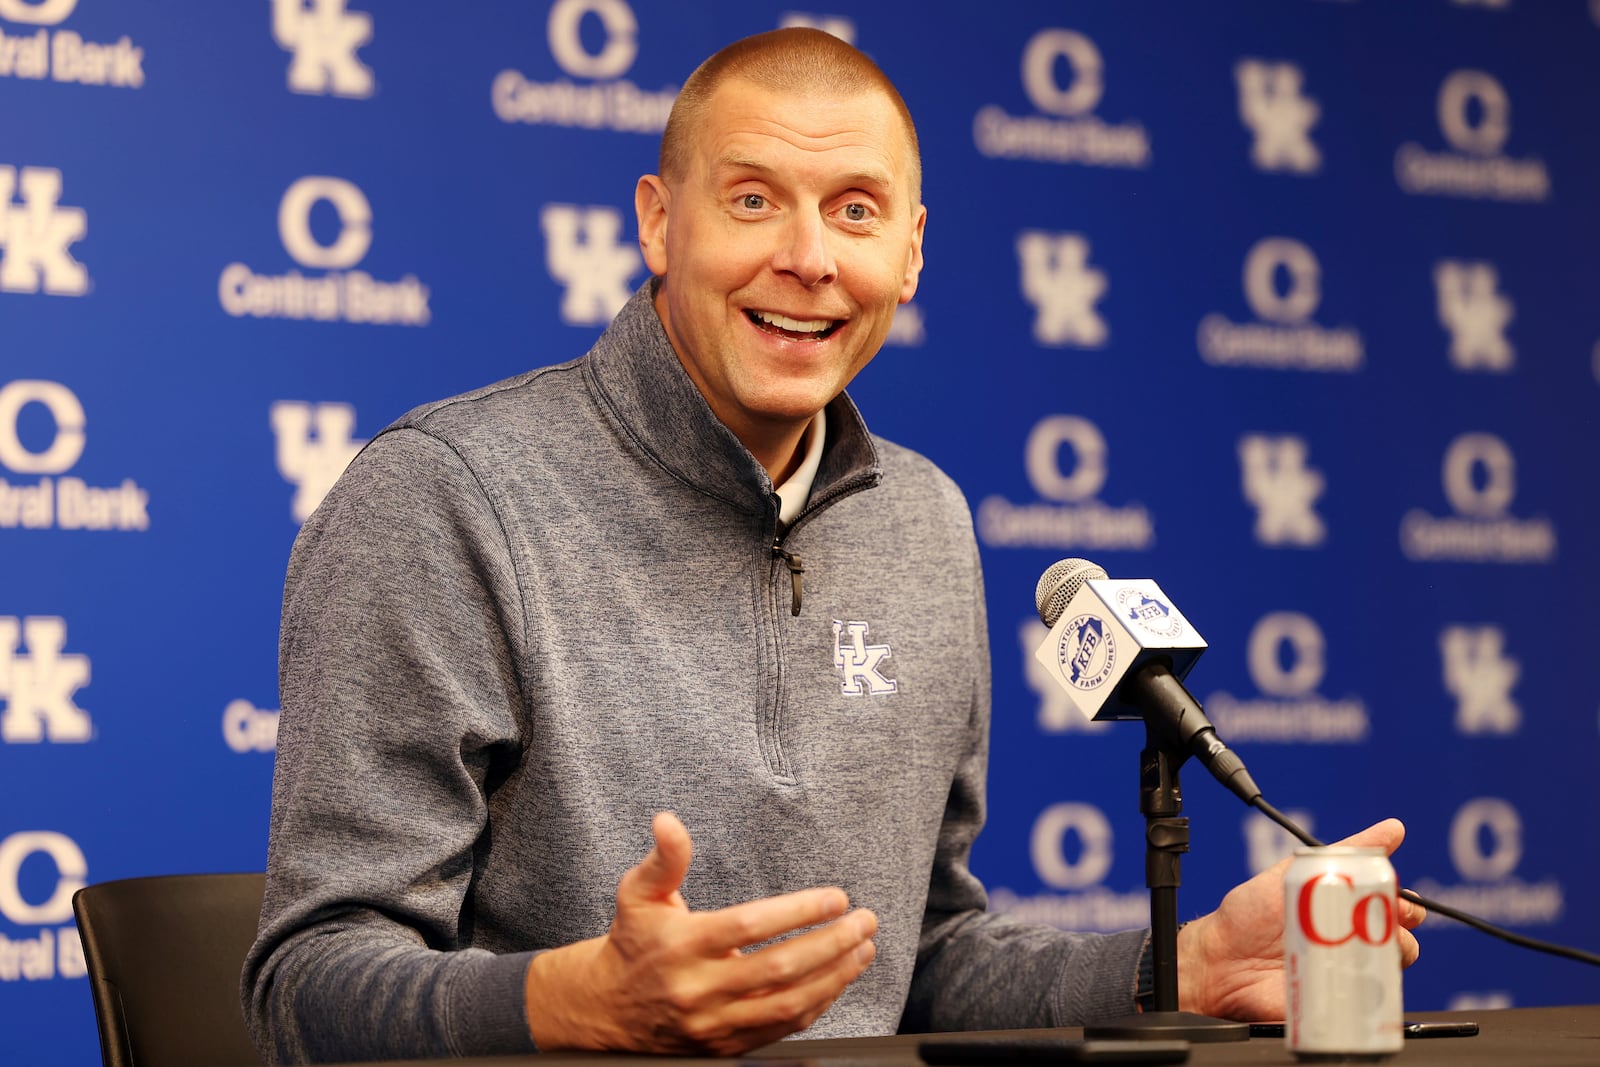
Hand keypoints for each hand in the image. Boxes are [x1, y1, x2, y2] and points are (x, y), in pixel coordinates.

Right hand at [523, 811, 877, 1052]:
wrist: (608, 1011)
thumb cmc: (634, 943)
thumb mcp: (639, 894)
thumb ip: (664, 859)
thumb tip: (668, 820)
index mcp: (683, 945)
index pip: (750, 927)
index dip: (798, 912)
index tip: (836, 897)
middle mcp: (699, 988)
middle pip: (779, 968)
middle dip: (832, 943)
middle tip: (865, 921)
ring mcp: (715, 1022)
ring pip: (788, 1004)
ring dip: (835, 976)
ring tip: (863, 949)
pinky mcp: (726, 1046)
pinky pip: (782, 1028)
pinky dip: (817, 1004)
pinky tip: (838, 978)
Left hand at [1176, 818, 1424, 1020]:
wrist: (1220, 961)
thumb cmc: (1251, 915)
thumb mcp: (1298, 872)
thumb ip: (1345, 850)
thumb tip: (1392, 828)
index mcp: (1344, 911)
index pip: (1394, 910)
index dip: (1407, 908)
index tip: (1405, 906)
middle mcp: (1349, 943)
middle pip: (1401, 943)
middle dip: (1403, 935)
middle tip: (1389, 928)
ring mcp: (1344, 974)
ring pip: (1388, 972)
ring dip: (1388, 961)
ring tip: (1366, 950)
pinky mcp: (1336, 1003)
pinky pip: (1369, 1005)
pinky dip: (1372, 995)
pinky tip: (1357, 979)